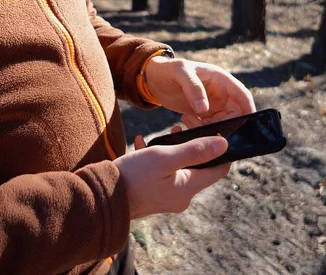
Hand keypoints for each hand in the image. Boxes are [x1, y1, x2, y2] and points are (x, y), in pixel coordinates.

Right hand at [113, 135, 228, 219]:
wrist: (101, 198)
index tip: (215, 133)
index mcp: (188, 187)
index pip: (218, 170)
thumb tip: (224, 144)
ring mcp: (165, 197)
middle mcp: (181, 196)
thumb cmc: (133, 176)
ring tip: (164, 133)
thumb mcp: (165, 157)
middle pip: (198, 168)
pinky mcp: (151, 195)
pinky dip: (155, 158)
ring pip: (178, 169)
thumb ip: (195, 150)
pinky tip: (142, 144)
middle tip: (182, 127)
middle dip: (192, 146)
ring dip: (172, 150)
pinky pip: (160, 174)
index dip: (221, 151)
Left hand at [144, 56, 255, 127]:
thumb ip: (193, 88)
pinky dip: (200, 128)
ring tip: (188, 119)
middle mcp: (221, 92)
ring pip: (222, 123)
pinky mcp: (203, 114)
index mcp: (221, 79)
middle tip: (209, 130)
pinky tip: (184, 119)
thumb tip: (204, 109)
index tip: (248, 126)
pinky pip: (209, 126)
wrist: (153, 78)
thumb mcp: (180, 72)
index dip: (249, 110)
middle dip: (227, 124)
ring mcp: (213, 104)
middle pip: (235, 114)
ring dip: (210, 127)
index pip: (243, 96)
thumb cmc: (168, 69)